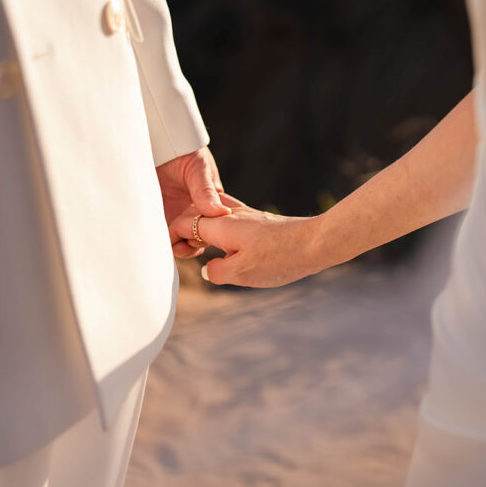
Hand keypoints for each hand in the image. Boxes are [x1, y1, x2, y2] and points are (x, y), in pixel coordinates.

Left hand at [156, 147, 230, 259]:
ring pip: (178, 241)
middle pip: (196, 240)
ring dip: (174, 246)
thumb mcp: (198, 169)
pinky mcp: (158, 215)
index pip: (213, 229)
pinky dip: (158, 240)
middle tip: (180, 244)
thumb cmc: (184, 150)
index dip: (207, 236)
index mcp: (210, 204)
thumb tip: (220, 213)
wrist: (157, 141)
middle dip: (190, 246)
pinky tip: (155, 241)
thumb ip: (206, 191)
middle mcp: (194, 213)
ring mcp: (175, 216)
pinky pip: (160, 234)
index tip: (198, 235)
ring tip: (168, 244)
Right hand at [170, 195, 324, 287]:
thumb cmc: (279, 259)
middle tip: (182, 252)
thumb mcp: (242, 274)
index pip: (184, 224)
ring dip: (201, 226)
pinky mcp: (260, 220)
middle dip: (183, 230)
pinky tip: (226, 243)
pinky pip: (229, 217)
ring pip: (213, 212)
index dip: (171, 237)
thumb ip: (217, 272)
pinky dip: (219, 227)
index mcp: (221, 226)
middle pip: (196, 214)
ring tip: (200, 247)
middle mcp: (231, 215)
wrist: (316, 243)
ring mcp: (247, 215)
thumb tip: (209, 270)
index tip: (169, 252)